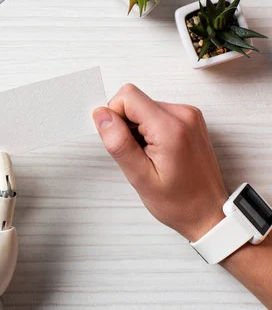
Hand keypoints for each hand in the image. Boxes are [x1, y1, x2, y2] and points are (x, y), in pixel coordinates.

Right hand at [92, 84, 227, 241]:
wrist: (209, 213)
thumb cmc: (179, 202)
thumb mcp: (140, 177)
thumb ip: (119, 142)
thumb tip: (101, 115)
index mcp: (171, 128)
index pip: (127, 97)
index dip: (114, 117)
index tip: (121, 143)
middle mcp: (183, 114)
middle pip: (135, 100)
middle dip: (125, 125)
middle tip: (136, 154)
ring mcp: (189, 115)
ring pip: (143, 106)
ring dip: (137, 129)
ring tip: (148, 156)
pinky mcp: (189, 119)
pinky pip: (156, 113)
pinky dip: (149, 130)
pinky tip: (156, 152)